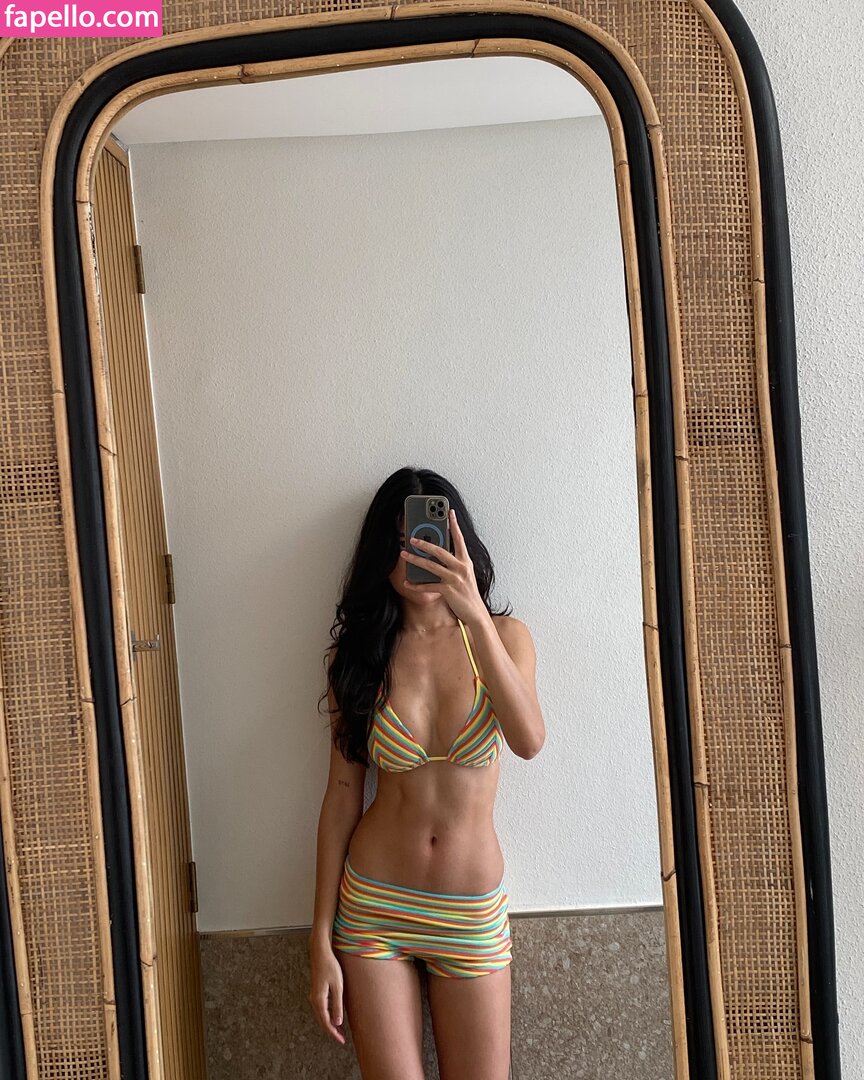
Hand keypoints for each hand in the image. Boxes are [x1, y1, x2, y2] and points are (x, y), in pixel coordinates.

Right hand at [308, 943, 346, 1044]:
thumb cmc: (330, 967)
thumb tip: (337, 1022)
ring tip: (340, 1030)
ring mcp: (314, 996)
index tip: (341, 1041)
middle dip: (332, 1031)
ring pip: (321, 1015)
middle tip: (342, 1039)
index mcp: (319, 1000)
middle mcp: (314, 1000)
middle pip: (322, 1021)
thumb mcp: (338, 986)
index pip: (326, 1022)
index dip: (334, 1033)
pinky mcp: (316, 991)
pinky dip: (327, 1015)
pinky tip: (334, 1016)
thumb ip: (337, 1005)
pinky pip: (321, 1008)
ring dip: (330, 1024)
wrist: (320, 953)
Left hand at [401, 508, 486, 623]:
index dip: (454, 525)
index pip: (459, 539)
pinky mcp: (448, 590)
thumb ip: (454, 564)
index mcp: (466, 561)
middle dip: (424, 543)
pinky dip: (416, 585)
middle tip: (411, 537)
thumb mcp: (465, 575)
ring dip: (415, 560)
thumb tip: (438, 555)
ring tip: (404, 554)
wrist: (476, 613)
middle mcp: (461, 567)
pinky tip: (407, 582)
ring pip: (431, 566)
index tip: (449, 512)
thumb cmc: (468, 593)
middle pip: (440, 550)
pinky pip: (428, 585)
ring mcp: (454, 578)